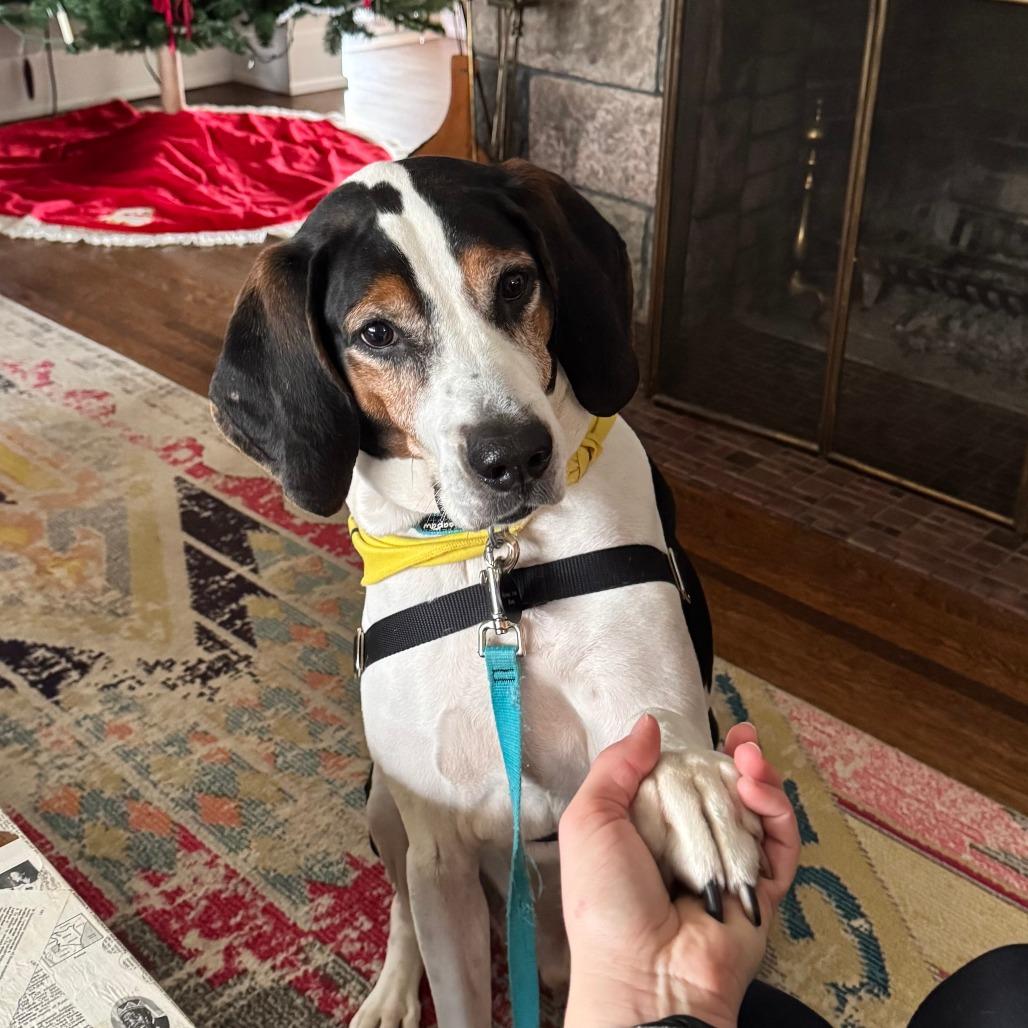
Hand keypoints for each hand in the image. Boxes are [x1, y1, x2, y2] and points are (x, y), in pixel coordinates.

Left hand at [559, 716, 799, 1027]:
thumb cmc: (605, 900)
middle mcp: (689, 842)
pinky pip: (780, 844)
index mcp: (647, 826)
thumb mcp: (589, 822)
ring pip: (756, 809)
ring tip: (750, 759)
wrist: (643, 975)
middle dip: (737, 758)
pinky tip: (758, 791)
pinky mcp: (761, 888)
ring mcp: (727, 864)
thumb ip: (615, 768)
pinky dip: (777, 812)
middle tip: (743, 739)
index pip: (680, 777)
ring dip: (758, 776)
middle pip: (724, 787)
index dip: (698, 751)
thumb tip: (648, 725)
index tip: (713, 728)